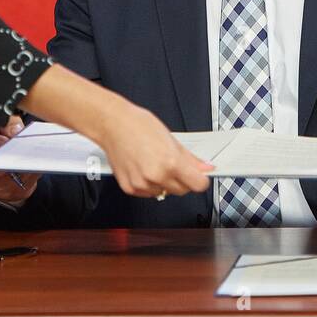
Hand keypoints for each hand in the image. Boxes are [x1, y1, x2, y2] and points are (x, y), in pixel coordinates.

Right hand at [14, 63, 211, 198]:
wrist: (112, 124)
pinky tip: (144, 168)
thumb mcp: (170, 138)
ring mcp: (142, 184)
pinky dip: (150, 184)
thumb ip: (190, 158)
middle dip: (183, 180)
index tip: (199, 176)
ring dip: (165, 182)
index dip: (201, 179)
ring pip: (165, 192)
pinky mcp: (130, 188)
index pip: (198, 185)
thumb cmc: (137, 125)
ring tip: (155, 163)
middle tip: (175, 165)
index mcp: (170, 162)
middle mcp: (156, 176)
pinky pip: (148, 193)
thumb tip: (204, 167)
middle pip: (182, 190)